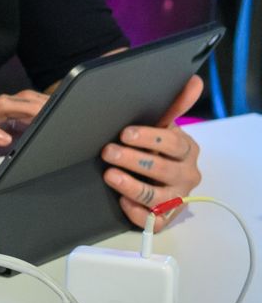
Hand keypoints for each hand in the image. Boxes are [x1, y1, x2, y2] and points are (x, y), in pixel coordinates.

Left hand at [102, 74, 202, 230]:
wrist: (148, 170)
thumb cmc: (151, 143)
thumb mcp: (159, 123)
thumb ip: (173, 103)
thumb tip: (194, 80)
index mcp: (186, 148)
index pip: (172, 142)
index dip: (149, 138)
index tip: (125, 133)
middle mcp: (186, 174)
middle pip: (162, 169)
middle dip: (133, 160)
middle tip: (107, 152)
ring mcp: (176, 197)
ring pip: (157, 197)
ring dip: (132, 186)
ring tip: (110, 175)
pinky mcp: (165, 217)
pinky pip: (155, 222)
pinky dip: (137, 213)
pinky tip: (122, 202)